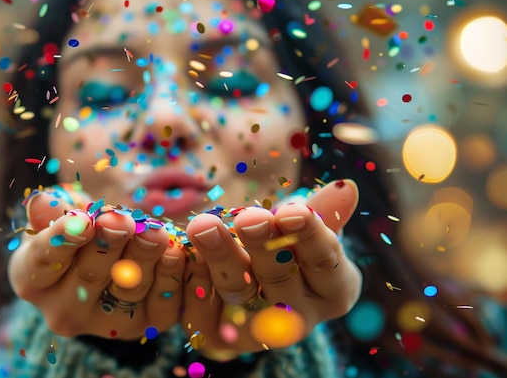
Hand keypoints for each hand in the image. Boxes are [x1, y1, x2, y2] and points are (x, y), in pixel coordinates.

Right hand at [8, 186, 185, 339]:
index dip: (64, 240)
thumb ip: (50, 210)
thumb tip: (44, 204)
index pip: (44, 261)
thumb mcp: (57, 215)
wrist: (108, 254)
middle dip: (110, 245)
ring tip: (156, 233)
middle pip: (90, 276)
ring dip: (145, 259)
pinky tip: (179, 252)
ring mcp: (104, 323)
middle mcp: (64, 310)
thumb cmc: (77, 229)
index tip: (83, 221)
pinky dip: (173, 277)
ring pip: (128, 290)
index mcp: (33, 279)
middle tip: (125, 221)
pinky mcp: (142, 325)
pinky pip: (162, 306)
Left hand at [181, 179, 360, 358]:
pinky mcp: (218, 339)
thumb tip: (346, 187)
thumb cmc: (286, 242)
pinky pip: (200, 312)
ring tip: (203, 225)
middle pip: (280, 281)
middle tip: (247, 218)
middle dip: (261, 246)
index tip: (291, 211)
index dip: (308, 236)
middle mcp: (299, 319)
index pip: (324, 262)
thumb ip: (320, 211)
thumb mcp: (305, 226)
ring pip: (237, 293)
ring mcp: (257, 333)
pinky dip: (190, 278)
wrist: (249, 272)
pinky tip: (179, 251)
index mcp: (333, 289)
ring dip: (219, 257)